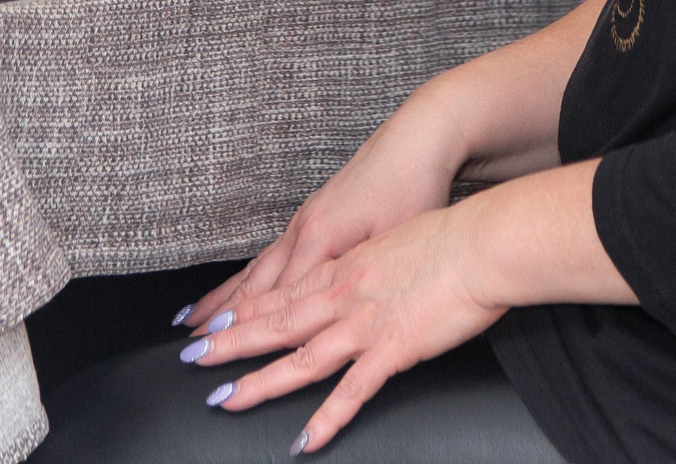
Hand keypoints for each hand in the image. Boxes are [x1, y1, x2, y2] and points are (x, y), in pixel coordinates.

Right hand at [178, 96, 466, 336]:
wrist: (416, 140)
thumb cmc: (412, 188)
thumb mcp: (393, 239)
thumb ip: (358, 277)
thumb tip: (333, 313)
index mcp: (321, 238)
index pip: (280, 299)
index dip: (250, 331)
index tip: (222, 360)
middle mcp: (303, 230)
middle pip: (255, 285)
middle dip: (221, 321)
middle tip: (189, 350)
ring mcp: (303, 222)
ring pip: (256, 270)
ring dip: (223, 299)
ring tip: (190, 321)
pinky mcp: (310, 216)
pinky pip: (268, 256)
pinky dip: (244, 279)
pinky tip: (234, 290)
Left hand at [193, 200, 506, 452]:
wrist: (482, 241)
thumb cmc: (451, 235)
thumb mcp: (396, 240)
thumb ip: (372, 263)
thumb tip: (363, 277)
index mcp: (345, 268)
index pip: (281, 292)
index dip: (241, 309)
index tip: (209, 322)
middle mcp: (344, 294)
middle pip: (276, 323)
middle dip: (229, 344)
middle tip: (193, 359)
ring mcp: (365, 323)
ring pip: (300, 358)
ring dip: (260, 383)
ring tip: (226, 401)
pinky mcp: (393, 348)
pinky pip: (352, 391)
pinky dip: (326, 418)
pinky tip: (305, 440)